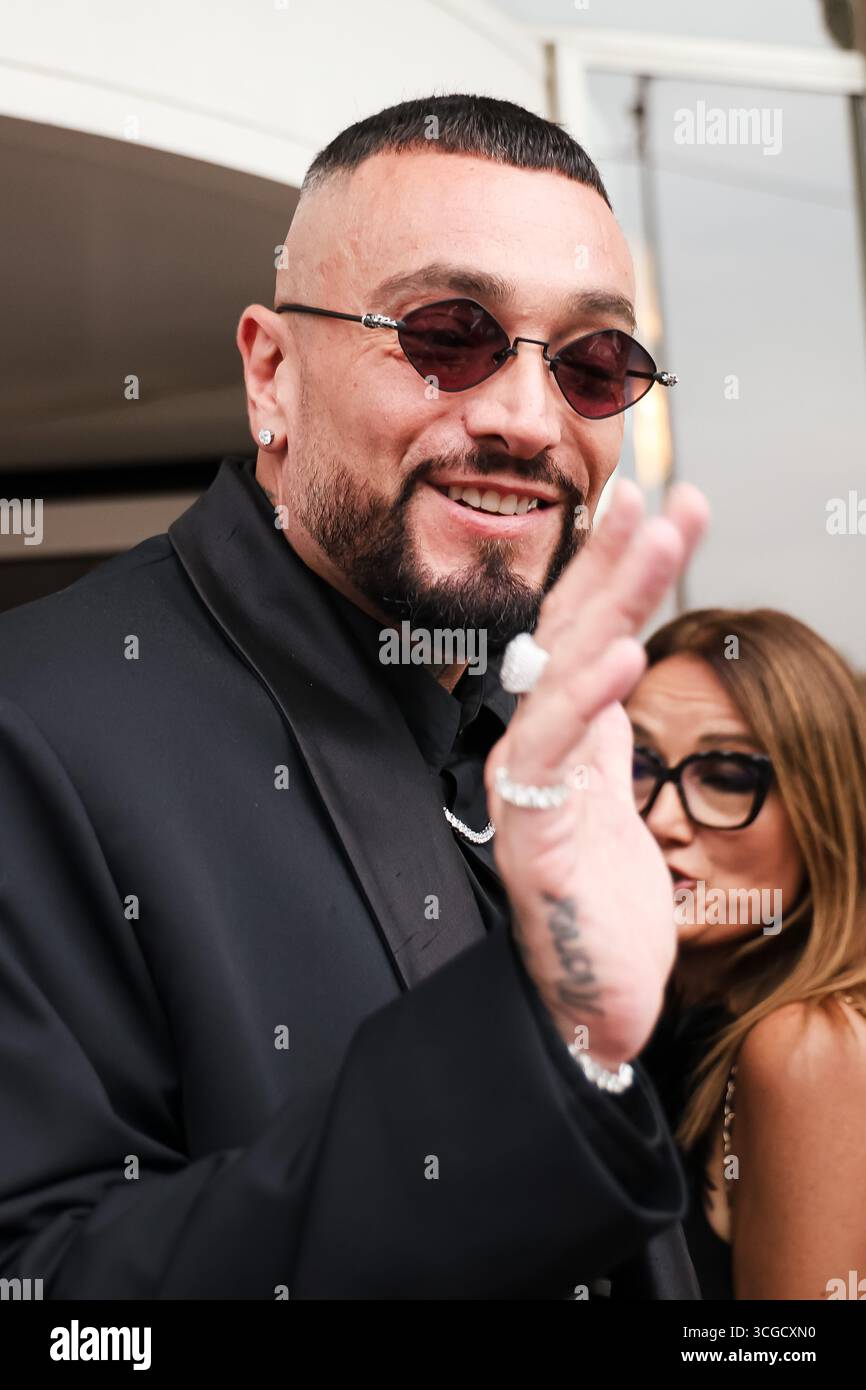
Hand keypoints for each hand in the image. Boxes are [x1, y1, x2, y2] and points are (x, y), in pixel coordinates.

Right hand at [485, 479, 709, 1067]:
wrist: (588, 1002)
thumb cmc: (606, 905)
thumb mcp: (620, 794)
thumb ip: (609, 728)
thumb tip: (617, 652)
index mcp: (567, 735)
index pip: (587, 631)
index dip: (615, 566)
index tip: (654, 504)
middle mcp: (539, 747)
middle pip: (574, 635)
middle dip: (618, 561)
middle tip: (660, 494)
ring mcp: (530, 785)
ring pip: (565, 673)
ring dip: (614, 599)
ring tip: (659, 538)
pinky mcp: (533, 830)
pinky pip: (555, 752)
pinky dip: (588, 699)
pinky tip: (625, 653)